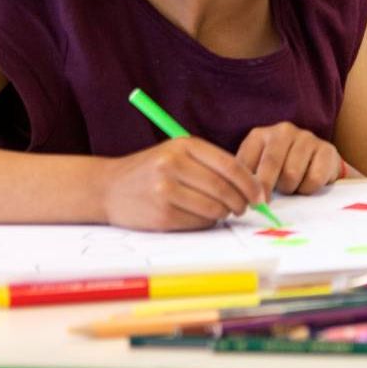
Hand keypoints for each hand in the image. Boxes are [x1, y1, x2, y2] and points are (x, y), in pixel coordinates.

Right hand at [100, 137, 266, 230]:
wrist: (106, 187)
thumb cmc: (151, 170)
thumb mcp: (177, 154)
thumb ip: (210, 164)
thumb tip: (251, 185)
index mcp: (183, 145)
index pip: (230, 165)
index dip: (250, 183)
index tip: (260, 195)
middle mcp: (173, 165)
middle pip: (224, 188)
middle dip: (241, 202)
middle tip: (245, 207)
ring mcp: (165, 190)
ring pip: (214, 207)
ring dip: (224, 213)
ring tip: (221, 211)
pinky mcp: (161, 214)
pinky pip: (198, 222)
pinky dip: (206, 222)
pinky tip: (199, 216)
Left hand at [237, 122, 344, 195]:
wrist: (317, 163)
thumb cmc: (281, 170)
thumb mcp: (259, 169)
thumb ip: (248, 179)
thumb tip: (238, 198)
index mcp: (260, 135)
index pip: (247, 161)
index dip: (245, 185)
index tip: (246, 202)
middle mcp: (283, 131)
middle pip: (270, 165)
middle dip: (266, 189)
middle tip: (265, 205)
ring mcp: (306, 137)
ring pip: (292, 174)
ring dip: (290, 188)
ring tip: (291, 187)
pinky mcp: (327, 149)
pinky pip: (314, 178)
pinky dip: (308, 189)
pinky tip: (307, 184)